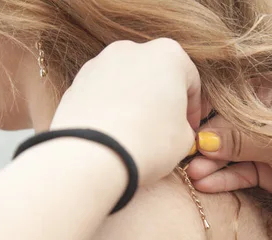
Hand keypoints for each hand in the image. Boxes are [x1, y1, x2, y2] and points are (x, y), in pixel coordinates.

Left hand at [51, 38, 202, 184]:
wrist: (90, 157)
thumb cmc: (146, 144)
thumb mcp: (184, 139)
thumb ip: (185, 125)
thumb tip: (176, 127)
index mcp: (168, 54)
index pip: (191, 80)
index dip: (194, 108)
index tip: (192, 128)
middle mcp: (132, 49)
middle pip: (157, 74)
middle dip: (163, 99)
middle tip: (166, 129)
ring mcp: (100, 63)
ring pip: (128, 82)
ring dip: (136, 102)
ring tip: (137, 134)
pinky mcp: (77, 82)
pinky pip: (103, 94)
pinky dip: (112, 108)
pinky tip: (115, 134)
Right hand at [186, 87, 271, 212]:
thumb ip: (236, 138)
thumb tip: (202, 142)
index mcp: (271, 95)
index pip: (230, 100)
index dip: (208, 113)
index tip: (188, 126)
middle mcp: (265, 119)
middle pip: (226, 128)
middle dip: (206, 144)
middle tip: (186, 156)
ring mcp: (264, 145)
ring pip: (230, 152)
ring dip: (211, 164)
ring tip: (192, 175)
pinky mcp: (265, 170)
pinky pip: (239, 172)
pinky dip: (223, 178)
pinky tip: (205, 183)